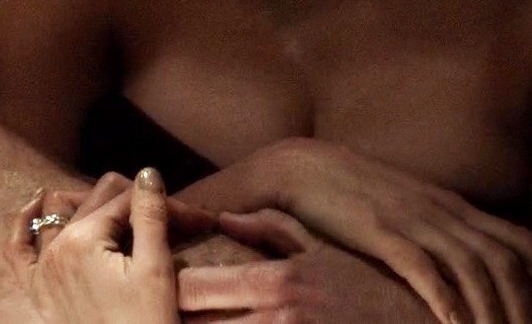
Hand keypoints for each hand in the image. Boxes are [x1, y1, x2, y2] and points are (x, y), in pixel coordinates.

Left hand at [6, 167, 213, 323]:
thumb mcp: (155, 270)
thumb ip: (150, 216)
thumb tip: (149, 172)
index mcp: (84, 239)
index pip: (124, 201)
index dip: (160, 203)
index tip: (194, 218)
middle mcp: (55, 248)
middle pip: (94, 203)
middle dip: (131, 203)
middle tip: (166, 216)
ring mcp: (41, 270)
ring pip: (55, 213)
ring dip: (84, 203)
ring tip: (115, 209)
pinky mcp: (36, 291)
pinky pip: (17, 250)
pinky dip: (24, 224)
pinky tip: (37, 205)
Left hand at [179, 209, 463, 323]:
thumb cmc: (374, 291)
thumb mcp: (324, 253)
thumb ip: (271, 230)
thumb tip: (224, 217)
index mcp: (274, 281)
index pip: (190, 287)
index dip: (166, 290)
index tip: (158, 288)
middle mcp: (275, 318)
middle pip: (190, 323)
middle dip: (172, 318)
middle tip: (161, 312)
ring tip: (182, 323)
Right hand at [257, 139, 531, 323]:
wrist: (301, 167)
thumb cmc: (353, 193)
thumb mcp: (412, 207)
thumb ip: (444, 229)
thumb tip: (476, 265)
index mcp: (454, 205)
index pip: (522, 241)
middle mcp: (442, 211)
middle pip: (505, 259)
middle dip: (531, 306)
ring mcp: (411, 219)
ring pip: (472, 267)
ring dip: (494, 311)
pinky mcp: (377, 230)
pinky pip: (420, 267)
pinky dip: (443, 299)